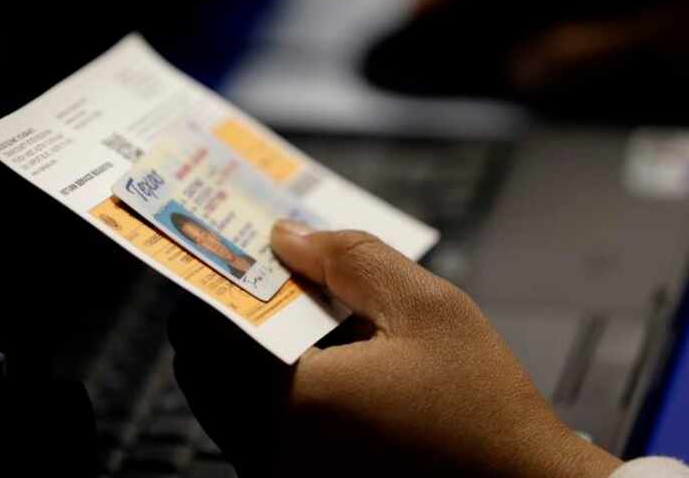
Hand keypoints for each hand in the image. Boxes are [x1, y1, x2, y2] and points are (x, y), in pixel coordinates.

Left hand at [169, 221, 621, 476]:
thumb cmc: (483, 409)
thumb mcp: (428, 309)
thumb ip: (353, 260)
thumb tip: (289, 235)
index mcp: (292, 405)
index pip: (204, 332)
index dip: (212, 283)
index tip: (229, 253)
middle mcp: (271, 453)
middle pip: (204, 366)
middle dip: (231, 315)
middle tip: (270, 278)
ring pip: (226, 400)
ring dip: (250, 352)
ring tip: (306, 314)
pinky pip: (257, 430)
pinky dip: (271, 388)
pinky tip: (327, 361)